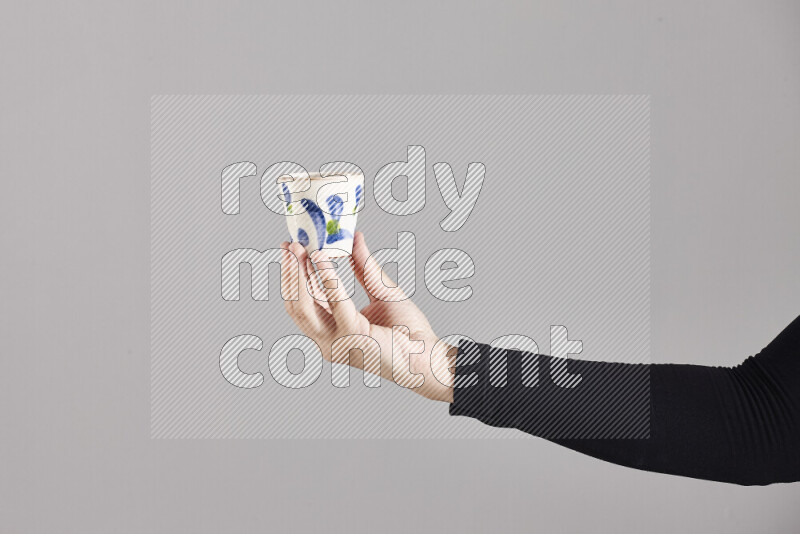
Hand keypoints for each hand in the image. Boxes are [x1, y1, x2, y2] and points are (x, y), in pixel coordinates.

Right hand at [280, 232, 454, 401]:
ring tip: (300, 248)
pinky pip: (334, 301)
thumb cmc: (409, 333)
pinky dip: (326, 277)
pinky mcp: (352, 335)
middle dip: (290, 273)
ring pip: (304, 305)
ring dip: (299, 274)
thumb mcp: (382, 292)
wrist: (429, 356)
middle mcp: (328, 341)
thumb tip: (356, 239)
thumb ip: (365, 268)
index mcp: (332, 332)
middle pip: (296, 305)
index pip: (304, 302)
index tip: (291, 250)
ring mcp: (337, 342)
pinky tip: (322, 258)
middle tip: (290, 245)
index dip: (295, 276)